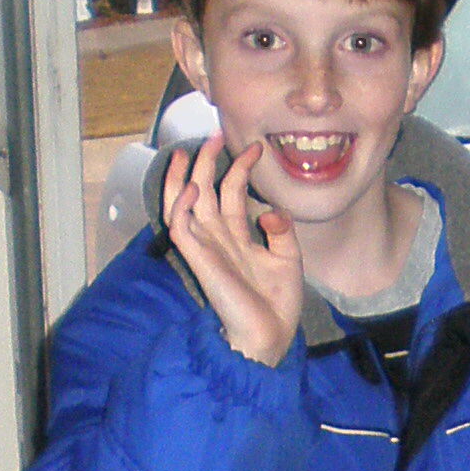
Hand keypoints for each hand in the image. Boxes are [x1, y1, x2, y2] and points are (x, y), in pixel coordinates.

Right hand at [162, 133, 302, 364]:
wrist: (271, 335)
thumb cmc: (277, 304)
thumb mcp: (289, 258)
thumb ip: (281, 230)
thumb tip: (268, 211)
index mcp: (237, 237)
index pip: (231, 193)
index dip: (241, 168)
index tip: (257, 148)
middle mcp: (218, 238)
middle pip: (204, 191)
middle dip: (208, 161)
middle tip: (217, 135)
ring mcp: (206, 247)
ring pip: (183, 204)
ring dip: (184, 177)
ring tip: (191, 150)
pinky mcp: (198, 260)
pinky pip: (180, 227)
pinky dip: (181, 206)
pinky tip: (191, 188)